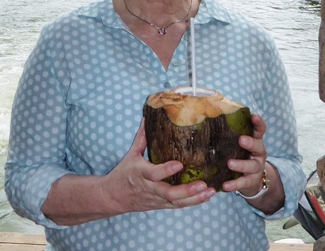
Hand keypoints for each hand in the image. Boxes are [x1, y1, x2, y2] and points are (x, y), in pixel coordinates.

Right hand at [101, 120, 215, 213]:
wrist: (114, 197)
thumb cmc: (123, 174)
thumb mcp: (131, 155)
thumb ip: (142, 138)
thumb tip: (147, 118)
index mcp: (140, 173)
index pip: (153, 173)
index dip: (166, 170)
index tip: (180, 164)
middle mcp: (150, 188)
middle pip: (168, 193)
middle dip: (187, 190)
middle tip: (203, 184)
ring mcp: (157, 199)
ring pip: (176, 202)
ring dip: (195, 198)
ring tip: (210, 191)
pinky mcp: (161, 205)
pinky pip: (178, 206)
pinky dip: (193, 202)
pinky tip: (206, 197)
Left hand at [222, 112, 268, 194]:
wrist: (253, 181)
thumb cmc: (241, 156)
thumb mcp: (239, 145)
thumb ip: (230, 134)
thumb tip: (208, 117)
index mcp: (255, 141)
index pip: (260, 130)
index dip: (258, 123)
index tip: (254, 116)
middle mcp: (258, 154)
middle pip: (258, 147)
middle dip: (250, 143)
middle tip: (241, 140)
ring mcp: (256, 168)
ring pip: (251, 166)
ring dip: (241, 165)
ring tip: (230, 163)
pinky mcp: (251, 182)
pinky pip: (243, 183)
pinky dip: (234, 184)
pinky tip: (225, 185)